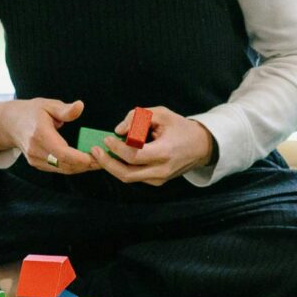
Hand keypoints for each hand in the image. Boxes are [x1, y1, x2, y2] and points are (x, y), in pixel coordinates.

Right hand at [0, 98, 99, 174]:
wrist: (10, 123)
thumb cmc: (31, 111)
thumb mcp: (48, 105)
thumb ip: (65, 109)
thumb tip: (80, 106)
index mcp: (39, 134)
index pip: (62, 152)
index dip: (80, 158)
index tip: (97, 156)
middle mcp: (35, 150)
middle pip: (65, 164)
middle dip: (87, 164)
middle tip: (106, 158)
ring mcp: (35, 159)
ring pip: (63, 169)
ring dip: (82, 167)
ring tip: (100, 160)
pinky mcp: (37, 164)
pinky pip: (58, 169)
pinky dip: (73, 166)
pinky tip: (86, 161)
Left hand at [89, 105, 215, 185]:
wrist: (201, 146)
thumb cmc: (180, 127)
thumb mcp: (162, 114)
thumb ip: (138, 117)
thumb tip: (118, 130)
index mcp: (164, 152)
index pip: (134, 156)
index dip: (117, 148)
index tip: (107, 138)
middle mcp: (161, 170)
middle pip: (127, 174)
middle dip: (107, 163)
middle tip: (94, 150)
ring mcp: (159, 179)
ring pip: (129, 178)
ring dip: (112, 166)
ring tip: (101, 153)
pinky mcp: (157, 182)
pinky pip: (135, 177)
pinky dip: (123, 167)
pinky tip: (115, 157)